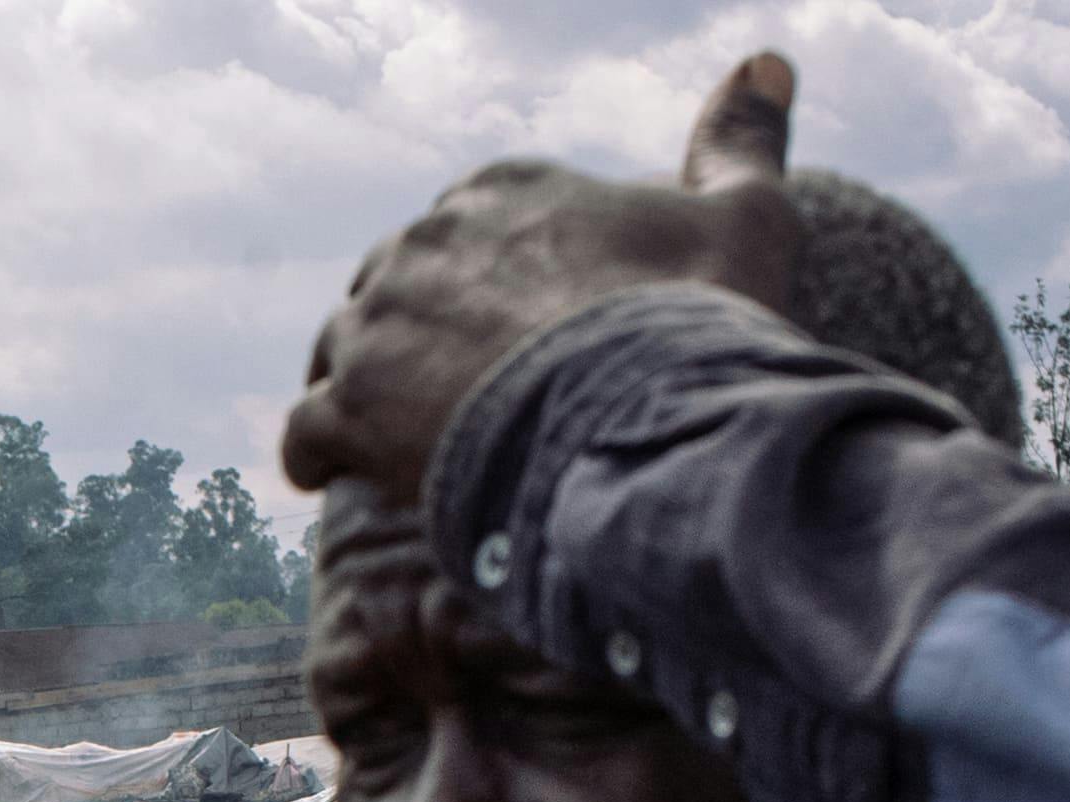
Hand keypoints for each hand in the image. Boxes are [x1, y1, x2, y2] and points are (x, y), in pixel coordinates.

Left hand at [283, 51, 802, 499]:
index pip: (465, 224)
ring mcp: (377, 323)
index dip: (481, 277)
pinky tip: (334, 474)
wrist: (637, 419)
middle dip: (412, 330)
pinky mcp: (347, 406)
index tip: (504, 322)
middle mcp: (424, 242)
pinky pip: (305, 429)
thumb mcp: (744, 217)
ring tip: (395, 434)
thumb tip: (764, 60)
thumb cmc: (695, 320)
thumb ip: (738, 139)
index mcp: (502, 190)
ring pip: (341, 350)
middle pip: (395, 285)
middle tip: (449, 387)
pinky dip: (316, 452)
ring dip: (359, 388)